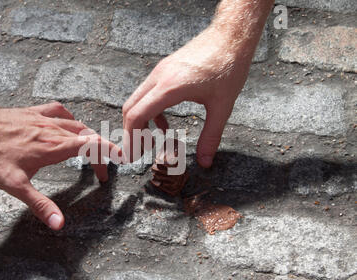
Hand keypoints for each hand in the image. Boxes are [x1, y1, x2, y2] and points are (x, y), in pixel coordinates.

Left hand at [0, 102, 120, 229]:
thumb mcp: (16, 186)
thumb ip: (40, 204)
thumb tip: (59, 223)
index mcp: (55, 147)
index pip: (92, 145)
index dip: (110, 152)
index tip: (121, 159)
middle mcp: (54, 130)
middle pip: (88, 137)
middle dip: (99, 154)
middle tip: (99, 172)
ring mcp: (44, 119)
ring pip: (76, 124)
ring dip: (88, 137)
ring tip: (91, 150)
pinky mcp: (34, 113)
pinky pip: (59, 111)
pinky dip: (70, 118)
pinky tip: (69, 123)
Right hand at [122, 24, 257, 167]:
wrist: (231, 35)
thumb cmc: (228, 66)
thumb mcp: (222, 106)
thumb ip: (211, 136)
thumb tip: (205, 162)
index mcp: (169, 88)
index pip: (136, 115)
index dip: (131, 138)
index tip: (132, 155)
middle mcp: (159, 77)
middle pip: (130, 108)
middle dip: (131, 132)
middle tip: (139, 151)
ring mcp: (160, 71)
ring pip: (137, 99)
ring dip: (140, 121)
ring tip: (152, 140)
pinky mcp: (165, 69)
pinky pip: (148, 92)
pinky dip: (150, 111)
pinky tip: (164, 123)